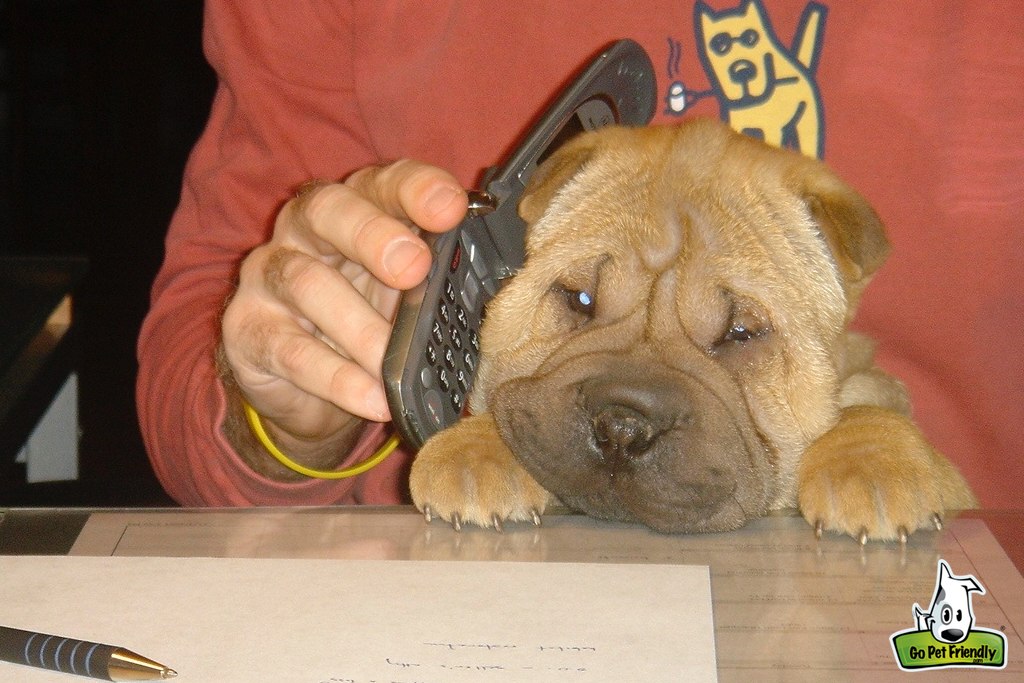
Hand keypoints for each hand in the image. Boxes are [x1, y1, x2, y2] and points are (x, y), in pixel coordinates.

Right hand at [220, 160, 466, 471]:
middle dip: (373, 235)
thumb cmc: (366, 320)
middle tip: (414, 268)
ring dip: (359, 326)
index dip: (416, 189)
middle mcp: (304, 230)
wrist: (304, 386)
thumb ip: (437, 276)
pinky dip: (336, 378)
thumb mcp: (403, 293)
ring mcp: (267, 276)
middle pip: (328, 210)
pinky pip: (289, 350)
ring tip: (396, 363)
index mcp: (354, 207)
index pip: (382, 182)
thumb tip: (495, 282)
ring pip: (305, 282)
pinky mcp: (247, 330)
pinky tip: (373, 398)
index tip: (452, 209)